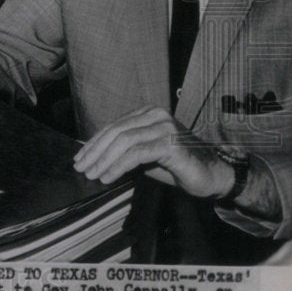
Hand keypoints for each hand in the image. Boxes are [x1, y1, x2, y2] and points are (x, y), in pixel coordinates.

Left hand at [72, 107, 233, 198]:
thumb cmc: (177, 166)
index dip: (93, 143)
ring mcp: (164, 127)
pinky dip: (118, 166)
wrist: (212, 176)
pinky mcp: (170, 144)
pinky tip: (108, 177)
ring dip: (103, 160)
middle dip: (94, 152)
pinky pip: (136, 154)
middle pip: (115, 132)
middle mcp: (155, 115)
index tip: (79, 159)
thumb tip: (93, 158)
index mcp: (147, 113)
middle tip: (81, 168)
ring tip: (92, 175)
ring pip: (123, 142)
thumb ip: (124, 151)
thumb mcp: (145, 156)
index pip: (113, 127)